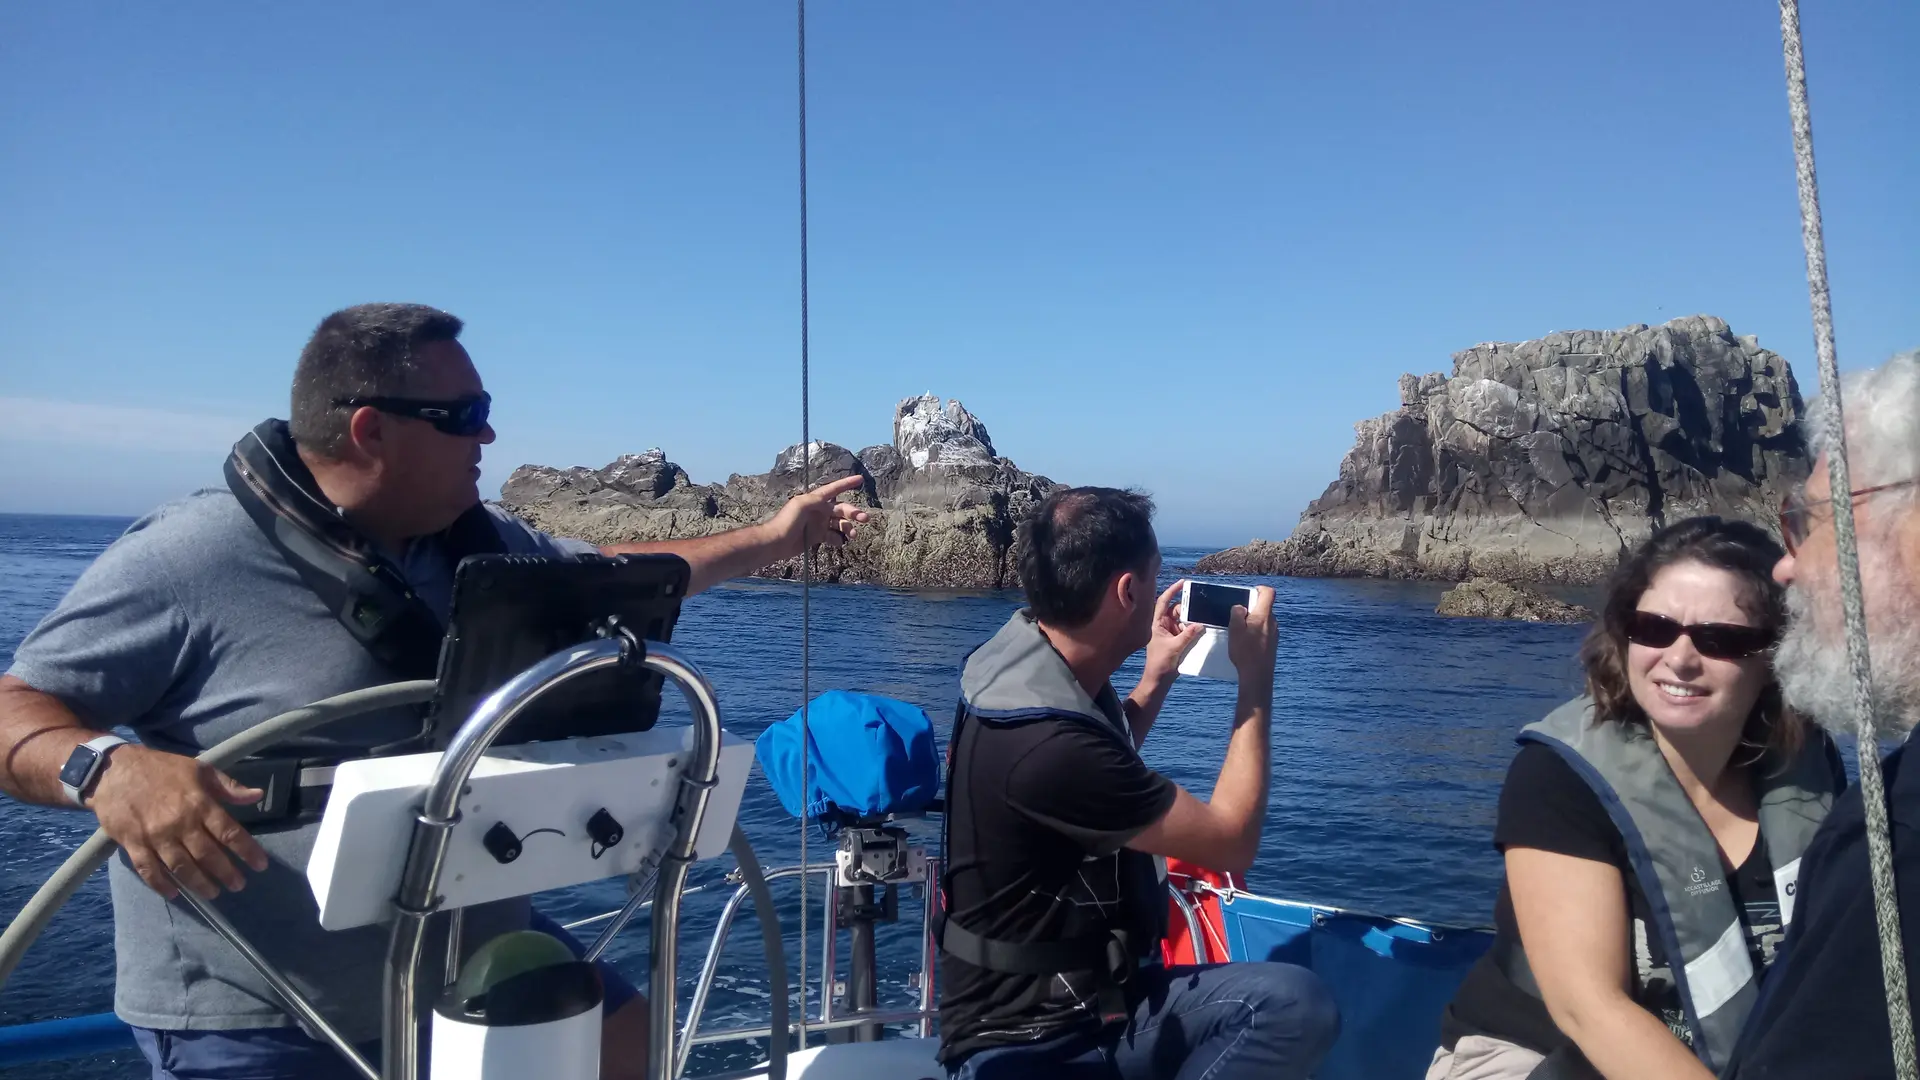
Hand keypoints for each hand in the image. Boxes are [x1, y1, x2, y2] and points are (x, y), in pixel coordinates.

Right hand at [87, 745, 269, 900]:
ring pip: (181, 867)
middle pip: (208, 855)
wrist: (112, 770)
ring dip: (199, 883)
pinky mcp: (132, 844)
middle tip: (238, 885)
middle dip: (226, 873)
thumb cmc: (160, 768)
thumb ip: (228, 786)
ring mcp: (155, 836)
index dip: (247, 851)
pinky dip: (161, 885)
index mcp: (199, 803)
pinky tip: (175, 894)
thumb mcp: (199, 769)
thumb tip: (257, 796)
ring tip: (213, 893)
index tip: (260, 865)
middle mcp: (179, 823)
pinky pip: (149, 870)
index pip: (229, 832)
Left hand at [766, 474, 870, 555]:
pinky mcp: (817, 536)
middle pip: (841, 509)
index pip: (834, 489)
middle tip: (864, 518)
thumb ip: (816, 499)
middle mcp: (819, 510)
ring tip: (854, 534)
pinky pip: (832, 536)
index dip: (847, 483)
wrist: (776, 543)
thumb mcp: (801, 505)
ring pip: (839, 523)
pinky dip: (838, 539)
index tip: (860, 479)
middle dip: (854, 512)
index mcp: (815, 500)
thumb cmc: (787, 521)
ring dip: (848, 527)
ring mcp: (818, 524)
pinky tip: (841, 542)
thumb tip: (829, 499)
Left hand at [1143, 579, 1204, 683]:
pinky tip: (1203, 630)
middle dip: (1188, 609)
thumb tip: (1200, 624)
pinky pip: (1188, 630)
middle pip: (1177, 610)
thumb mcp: (1175, 647)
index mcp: (1157, 623)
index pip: (1163, 602)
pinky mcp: (1178, 640)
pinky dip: (1194, 629)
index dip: (1172, 590)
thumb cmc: (1160, 663)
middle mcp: (1163, 625)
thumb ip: (1188, 635)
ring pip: (1184, 620)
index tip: (1183, 583)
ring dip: (1192, 621)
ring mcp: (1171, 632)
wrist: (1159, 681)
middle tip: (1199, 610)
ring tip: (1203, 620)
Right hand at [1227, 586, 1276, 697]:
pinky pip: (1265, 631)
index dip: (1259, 589)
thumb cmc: (1245, 652)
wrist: (1257, 675)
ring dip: (1253, 621)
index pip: (1269, 593)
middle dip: (1252, 608)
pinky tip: (1247, 643)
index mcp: (1264, 616)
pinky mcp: (1273, 643)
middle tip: (1238, 617)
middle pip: (1264, 607)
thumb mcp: (1235, 630)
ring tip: (1240, 632)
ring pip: (1264, 620)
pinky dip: (1256, 632)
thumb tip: (1240, 606)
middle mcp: (1272, 622)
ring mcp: (1274, 633)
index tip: (1249, 593)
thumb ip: (1237, 614)